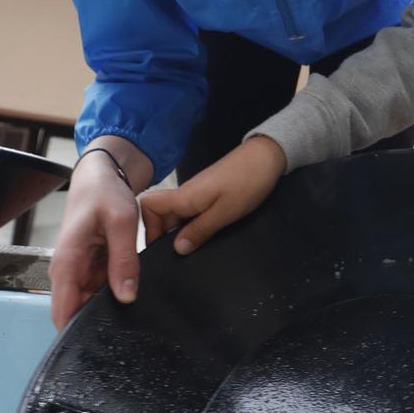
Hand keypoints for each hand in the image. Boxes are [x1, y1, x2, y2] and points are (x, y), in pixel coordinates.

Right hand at [49, 145, 145, 330]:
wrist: (100, 177)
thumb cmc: (105, 195)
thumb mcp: (122, 223)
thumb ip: (124, 260)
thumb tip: (126, 297)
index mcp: (67, 262)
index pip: (63, 311)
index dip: (76, 333)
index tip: (97, 349)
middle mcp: (67, 271)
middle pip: (74, 312)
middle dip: (95, 326)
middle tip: (126, 336)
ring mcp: (78, 271)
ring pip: (88, 304)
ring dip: (106, 311)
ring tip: (132, 320)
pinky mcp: (88, 269)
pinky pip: (98, 291)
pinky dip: (112, 296)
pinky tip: (129, 298)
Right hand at [140, 135, 286, 253]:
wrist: (266, 158)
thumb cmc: (247, 182)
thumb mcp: (224, 213)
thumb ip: (199, 231)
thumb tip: (177, 249)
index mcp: (183, 196)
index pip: (148, 206)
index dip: (148, 227)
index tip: (160, 248)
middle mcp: (184, 194)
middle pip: (159, 214)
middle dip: (164, 235)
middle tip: (179, 254)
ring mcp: (195, 195)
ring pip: (175, 215)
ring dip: (179, 232)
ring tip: (193, 248)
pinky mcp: (207, 196)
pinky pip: (190, 213)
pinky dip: (192, 226)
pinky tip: (205, 235)